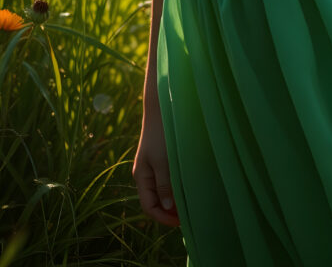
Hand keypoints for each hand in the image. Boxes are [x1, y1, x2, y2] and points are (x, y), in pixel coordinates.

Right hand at [133, 111, 180, 227]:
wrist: (162, 108)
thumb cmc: (161, 134)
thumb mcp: (163, 161)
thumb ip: (164, 185)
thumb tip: (168, 209)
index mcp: (141, 177)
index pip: (149, 207)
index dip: (163, 218)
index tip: (181, 222)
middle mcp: (145, 174)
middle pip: (155, 202)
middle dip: (170, 211)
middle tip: (189, 215)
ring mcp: (152, 166)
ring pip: (162, 192)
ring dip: (174, 200)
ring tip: (190, 203)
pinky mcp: (161, 159)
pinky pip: (166, 181)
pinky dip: (175, 188)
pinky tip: (187, 187)